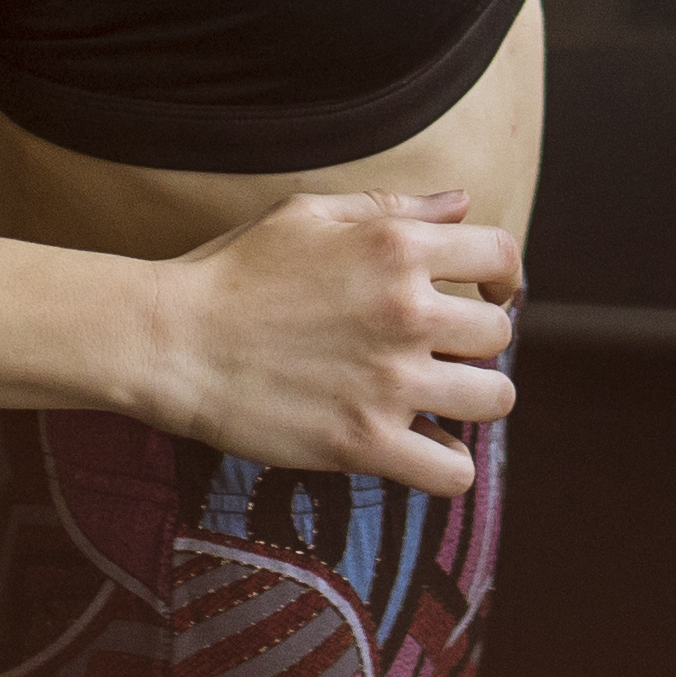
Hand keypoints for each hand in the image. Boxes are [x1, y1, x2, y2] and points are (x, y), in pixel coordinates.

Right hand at [154, 186, 524, 489]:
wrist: (172, 340)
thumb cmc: (233, 271)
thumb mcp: (309, 214)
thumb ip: (393, 207)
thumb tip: (463, 204)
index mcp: (396, 248)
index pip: (501, 257)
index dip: (503, 277)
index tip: (486, 294)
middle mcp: (406, 312)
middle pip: (498, 334)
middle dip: (477, 341)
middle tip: (442, 351)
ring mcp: (389, 382)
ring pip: (494, 399)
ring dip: (473, 399)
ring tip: (439, 399)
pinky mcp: (363, 443)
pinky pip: (451, 472)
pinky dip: (446, 466)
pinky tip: (420, 448)